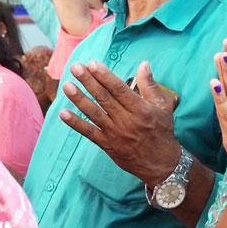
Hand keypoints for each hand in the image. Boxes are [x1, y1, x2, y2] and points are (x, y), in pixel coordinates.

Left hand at [59, 60, 181, 187]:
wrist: (160, 163)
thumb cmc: (162, 131)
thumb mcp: (163, 106)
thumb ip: (151, 85)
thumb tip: (144, 64)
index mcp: (140, 109)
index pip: (119, 89)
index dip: (105, 76)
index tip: (93, 64)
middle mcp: (126, 121)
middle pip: (104, 98)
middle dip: (88, 82)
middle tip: (76, 68)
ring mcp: (115, 134)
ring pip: (94, 113)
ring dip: (79, 99)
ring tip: (67, 86)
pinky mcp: (107, 145)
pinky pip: (89, 133)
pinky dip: (76, 124)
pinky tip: (63, 113)